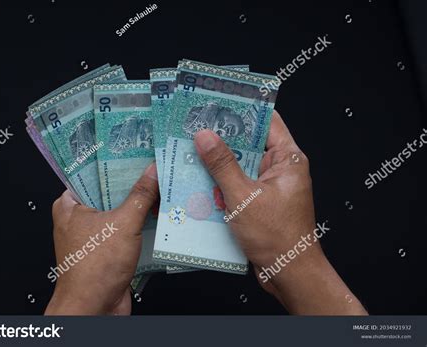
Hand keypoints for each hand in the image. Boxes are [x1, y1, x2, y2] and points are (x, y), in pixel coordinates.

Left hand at [45, 163, 158, 315]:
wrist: (94, 308)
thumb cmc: (93, 270)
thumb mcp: (123, 223)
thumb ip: (140, 195)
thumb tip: (152, 172)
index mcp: (70, 205)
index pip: (94, 173)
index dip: (116, 162)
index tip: (137, 152)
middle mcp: (79, 218)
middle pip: (110, 192)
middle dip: (133, 183)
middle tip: (154, 168)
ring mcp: (94, 234)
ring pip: (120, 211)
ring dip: (140, 204)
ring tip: (161, 187)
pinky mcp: (107, 248)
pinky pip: (126, 228)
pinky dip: (141, 222)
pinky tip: (159, 214)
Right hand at [194, 110, 366, 314]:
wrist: (288, 272)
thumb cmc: (276, 236)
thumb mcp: (244, 196)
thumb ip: (223, 165)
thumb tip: (205, 136)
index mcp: (288, 159)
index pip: (267, 121)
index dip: (243, 109)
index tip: (219, 101)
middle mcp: (280, 169)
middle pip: (250, 143)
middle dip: (224, 137)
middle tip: (196, 126)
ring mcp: (270, 186)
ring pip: (241, 165)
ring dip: (219, 162)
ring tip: (191, 150)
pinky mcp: (259, 201)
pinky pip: (238, 184)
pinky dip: (221, 182)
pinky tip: (199, 179)